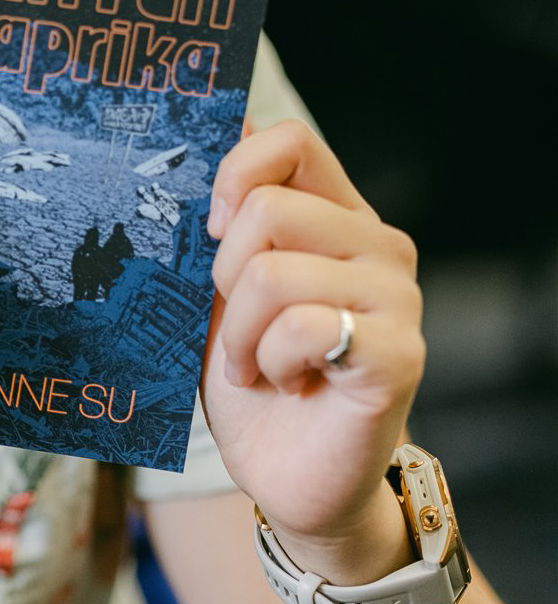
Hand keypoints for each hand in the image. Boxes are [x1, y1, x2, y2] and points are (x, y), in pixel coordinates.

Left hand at [201, 120, 425, 575]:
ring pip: (271, 273)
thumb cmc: (251, 373)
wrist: (288, 475)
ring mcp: (397, 297)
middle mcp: (378, 244)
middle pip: (267, 207)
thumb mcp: (219, 288)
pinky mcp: (400, 354)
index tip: (211, 228)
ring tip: (258, 363)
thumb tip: (203, 129)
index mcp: (337, 214)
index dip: (235, 173)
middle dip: (223, 275)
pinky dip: (268, 361)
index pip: (291, 140)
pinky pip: (299, 327)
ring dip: (239, 333)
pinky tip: (287, 383)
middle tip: (239, 323)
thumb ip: (219, 222)